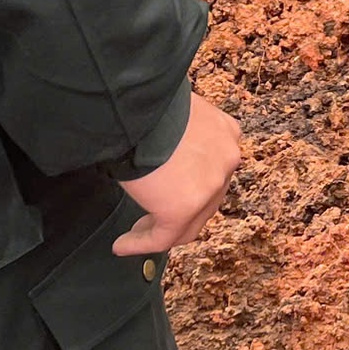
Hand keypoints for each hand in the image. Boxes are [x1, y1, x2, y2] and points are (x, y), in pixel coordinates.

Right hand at [114, 93, 240, 255]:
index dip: (188, 188)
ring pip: (189, 223)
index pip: (212, 172)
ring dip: (160, 231)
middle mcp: (227, 158)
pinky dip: (141, 244)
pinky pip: (163, 237)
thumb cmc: (146, 104)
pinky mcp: (184, 207)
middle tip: (148, 222)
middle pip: (206, 200)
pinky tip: (121, 246)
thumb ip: (180, 134)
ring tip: (133, 237)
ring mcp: (210, 184)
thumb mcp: (175, 114)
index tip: (163, 196)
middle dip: (177, 214)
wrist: (135, 105)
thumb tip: (162, 152)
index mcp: (225, 133)